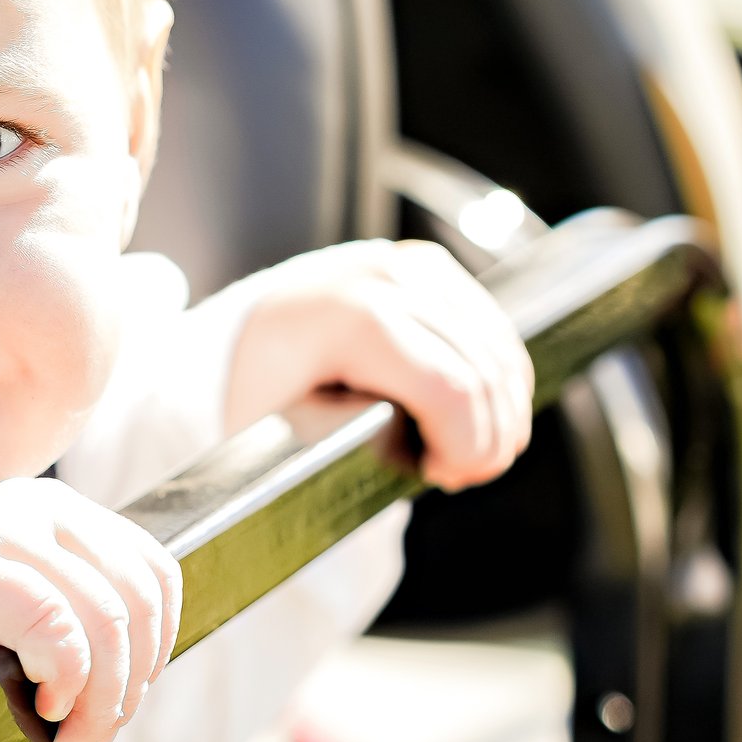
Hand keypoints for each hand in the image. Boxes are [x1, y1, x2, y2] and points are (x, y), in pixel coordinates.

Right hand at [0, 477, 180, 741]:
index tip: (111, 709)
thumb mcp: (8, 630)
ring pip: (103, 615)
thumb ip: (70, 626)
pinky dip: (64, 673)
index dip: (152, 652)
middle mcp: (23, 501)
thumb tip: (143, 673)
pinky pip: (49, 618)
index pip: (152, 571)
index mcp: (46, 512)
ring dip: (99, 700)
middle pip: (135, 598)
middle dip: (125, 689)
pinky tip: (41, 706)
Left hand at [227, 240, 533, 491]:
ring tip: (464, 456)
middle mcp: (388, 278)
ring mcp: (412, 265)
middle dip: (485, 439)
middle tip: (457, 476)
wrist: (240, 333)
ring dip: (501, 415)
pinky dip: (497, 382)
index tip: (440, 477)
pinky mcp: (430, 266)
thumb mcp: (296, 429)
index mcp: (351, 319)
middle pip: (483, 372)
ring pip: (499, 352)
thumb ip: (367, 445)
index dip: (464, 447)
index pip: (449, 391)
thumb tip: (447, 458)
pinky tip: (472, 420)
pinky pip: (492, 330)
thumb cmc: (259, 390)